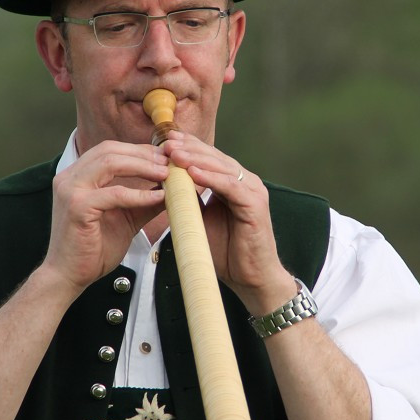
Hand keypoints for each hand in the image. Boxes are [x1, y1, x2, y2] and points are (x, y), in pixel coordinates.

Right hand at [40, 141, 167, 294]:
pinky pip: (114, 193)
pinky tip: (159, 196)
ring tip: (167, 173)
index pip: (110, 150)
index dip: (139, 150)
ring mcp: (70, 189)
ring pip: (111, 163)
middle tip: (170, 161)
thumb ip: (144, 200)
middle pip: (110, 150)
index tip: (165, 156)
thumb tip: (172, 187)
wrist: (69, 276)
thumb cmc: (94, 248)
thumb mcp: (126, 217)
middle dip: (143, 154)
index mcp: (77, 175)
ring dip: (143, 166)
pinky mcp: (77, 207)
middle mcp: (70, 177)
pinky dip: (139, 194)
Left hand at [159, 130, 296, 314]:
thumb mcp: (200, 220)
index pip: (209, 158)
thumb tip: (165, 185)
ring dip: (196, 159)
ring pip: (222, 168)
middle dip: (189, 148)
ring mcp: (253, 190)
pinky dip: (211, 178)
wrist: (250, 278)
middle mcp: (245, 182)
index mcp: (233, 183)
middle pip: (215, 157)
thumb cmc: (228, 252)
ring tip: (173, 153)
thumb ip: (189, 201)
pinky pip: (230, 186)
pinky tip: (192, 173)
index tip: (163, 141)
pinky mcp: (256, 204)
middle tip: (165, 141)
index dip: (187, 148)